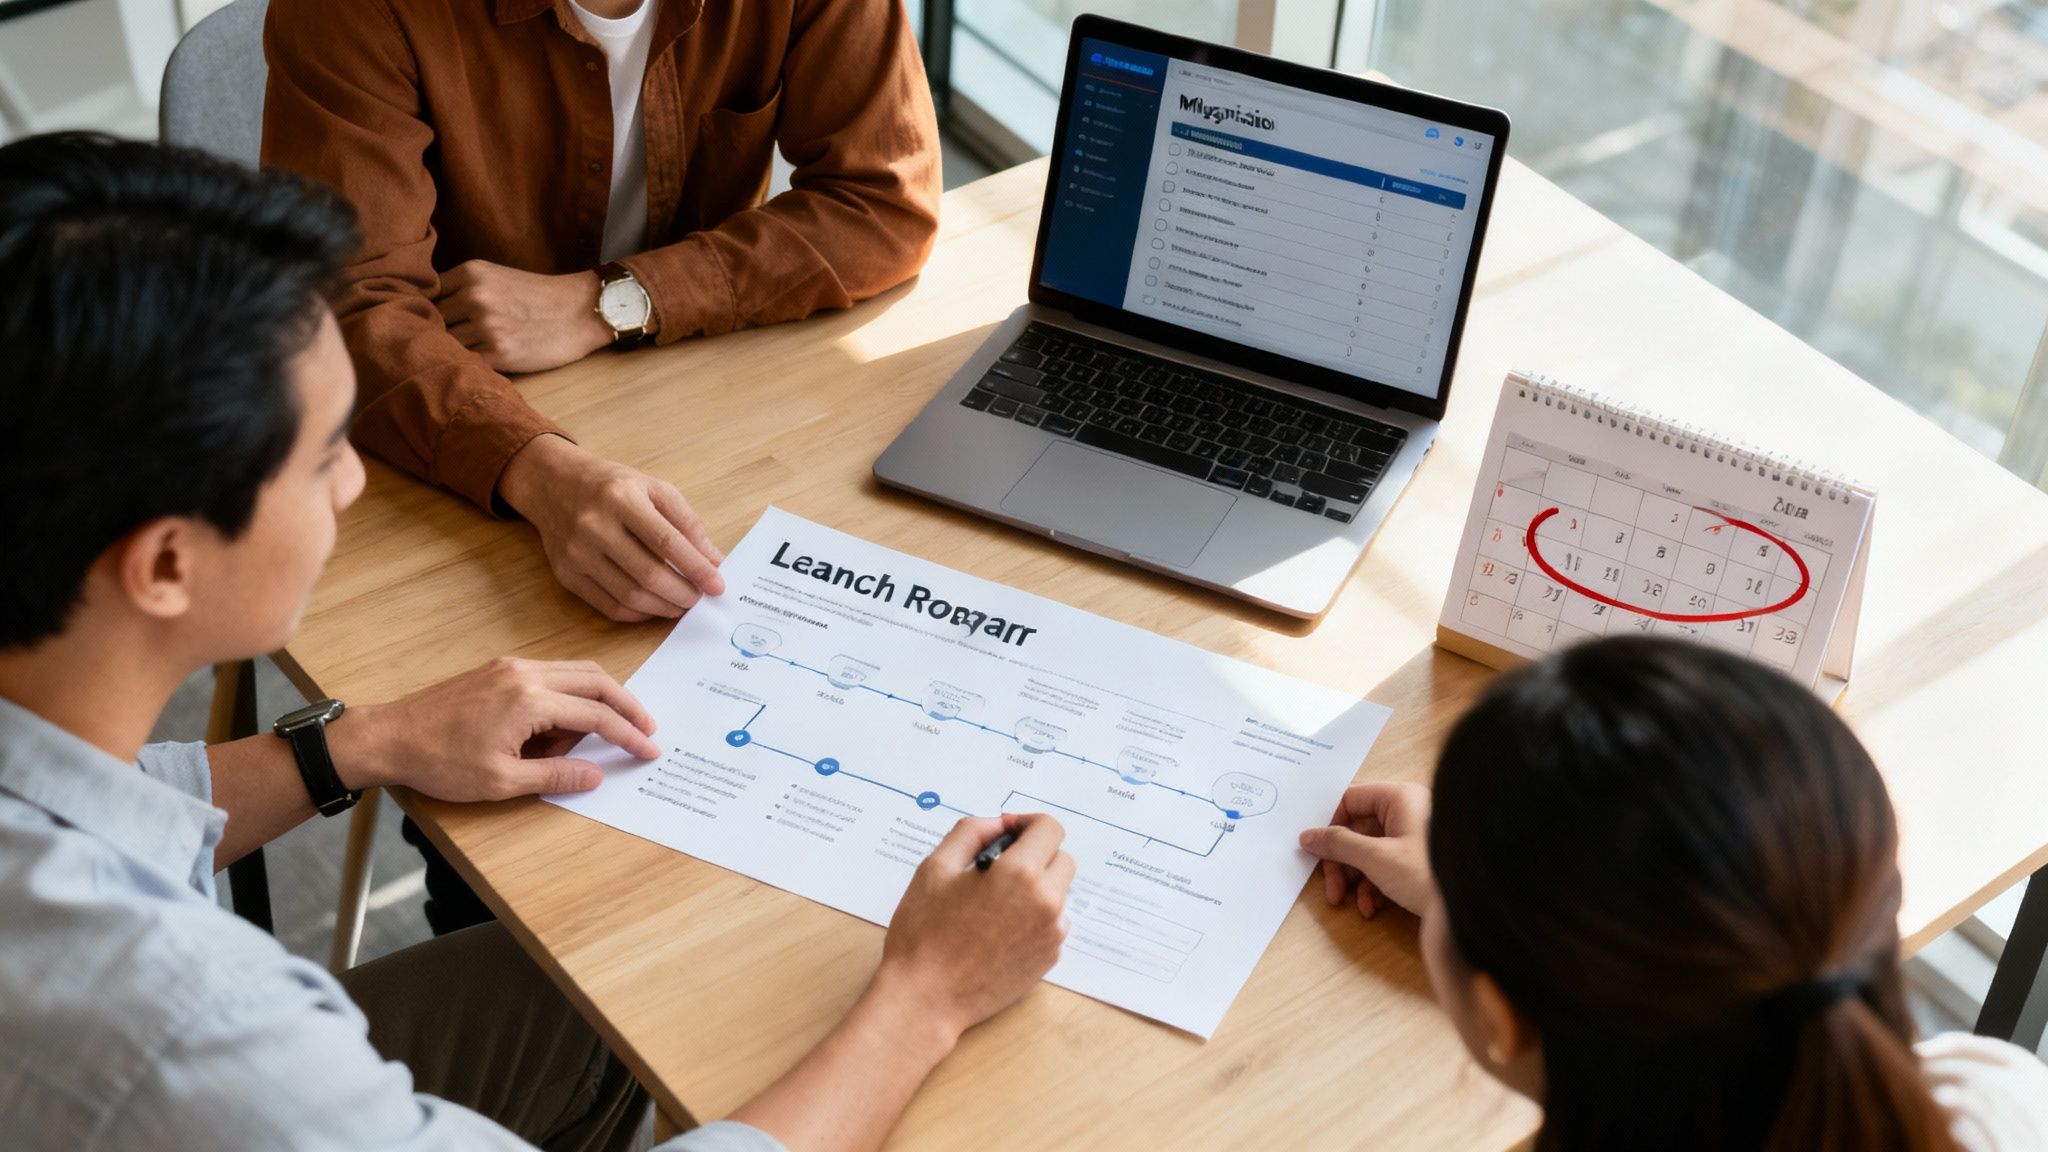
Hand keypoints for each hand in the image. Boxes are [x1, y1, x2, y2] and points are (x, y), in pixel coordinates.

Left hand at [332, 657, 659, 799]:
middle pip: (597, 680)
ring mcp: (511, 667)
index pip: (597, 715)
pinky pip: (550, 674)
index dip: (628, 735)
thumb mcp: (502, 781)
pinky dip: (569, 695)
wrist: (389, 738)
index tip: (649, 749)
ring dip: (597, 699)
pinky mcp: (499, 669)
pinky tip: (562, 725)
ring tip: (595, 738)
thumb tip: (596, 774)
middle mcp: (525, 673)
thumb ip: (556, 775)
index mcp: (529, 701)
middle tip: (645, 730)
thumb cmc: (439, 762)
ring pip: (575, 672)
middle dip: (626, 705)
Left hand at [434, 259, 614, 373]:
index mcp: (471, 273)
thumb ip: (463, 288)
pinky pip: (465, 362)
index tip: (428, 320)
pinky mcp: (498, 353)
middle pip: (430, 320)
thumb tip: (427, 311)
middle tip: (435, 343)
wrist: (581, 312)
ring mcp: (485, 326)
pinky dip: (465, 365)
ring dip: (447, 352)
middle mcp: (474, 297)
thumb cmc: (539, 297)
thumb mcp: (497, 276)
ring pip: (444, 343)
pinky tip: (471, 365)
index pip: (426, 294)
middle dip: (431, 332)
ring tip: (452, 356)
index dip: (424, 309)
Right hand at [498, 434, 726, 620]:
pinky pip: (608, 606)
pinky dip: (638, 613)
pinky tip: (655, 607)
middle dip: (682, 593)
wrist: (551, 484)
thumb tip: (712, 561)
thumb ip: (686, 523)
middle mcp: (594, 526)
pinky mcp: (566, 575)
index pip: (667, 542)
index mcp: (621, 498)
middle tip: (700, 599)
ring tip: (682, 604)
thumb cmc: (611, 486)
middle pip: (648, 574)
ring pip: (629, 595)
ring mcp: (577, 554)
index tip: (717, 585)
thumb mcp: (653, 488)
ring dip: (663, 607)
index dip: (696, 568)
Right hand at [874, 814, 1073, 1041]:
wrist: (925, 998)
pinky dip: (1034, 917)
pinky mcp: (1049, 958)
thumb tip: (999, 824)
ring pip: (1058, 892)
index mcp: (1019, 873)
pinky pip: (1053, 923)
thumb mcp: (935, 868)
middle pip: (1060, 858)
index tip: (1007, 831)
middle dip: (1034, 854)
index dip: (1027, 823)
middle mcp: (1046, 902)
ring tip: (994, 903)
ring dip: (1036, 887)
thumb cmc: (923, 933)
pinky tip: (998, 930)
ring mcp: (1052, 934)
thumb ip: (971, 832)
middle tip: (997, 868)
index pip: (1049, 828)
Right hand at [1298, 782, 1433, 918]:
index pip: (1350, 800)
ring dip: (1356, 880)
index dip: (1330, 826)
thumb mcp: (1376, 858)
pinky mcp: (1418, 861)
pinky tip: (1372, 908)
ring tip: (1351, 904)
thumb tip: (1307, 836)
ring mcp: (1413, 837)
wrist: (1471, 908)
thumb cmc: (1427, 874)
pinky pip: (1385, 866)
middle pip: (1357, 830)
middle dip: (1342, 864)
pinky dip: (1374, 887)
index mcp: (1399, 798)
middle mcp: (1407, 812)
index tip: (1316, 851)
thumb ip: (1338, 844)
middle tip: (1333, 890)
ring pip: (1368, 851)